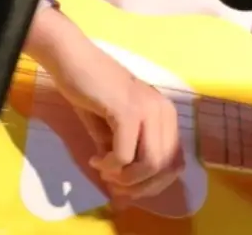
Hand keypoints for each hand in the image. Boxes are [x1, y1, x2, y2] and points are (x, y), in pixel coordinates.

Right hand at [29, 9, 184, 204]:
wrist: (75, 61)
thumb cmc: (94, 93)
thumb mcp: (115, 130)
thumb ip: (127, 155)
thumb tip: (127, 190)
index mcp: (168, 116)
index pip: (176, 162)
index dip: (155, 184)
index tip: (128, 186)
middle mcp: (165, 112)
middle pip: (165, 168)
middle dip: (139, 186)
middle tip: (113, 182)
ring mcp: (149, 110)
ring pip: (150, 165)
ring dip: (124, 178)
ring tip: (105, 170)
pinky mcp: (128, 111)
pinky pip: (124, 156)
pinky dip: (108, 166)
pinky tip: (95, 159)